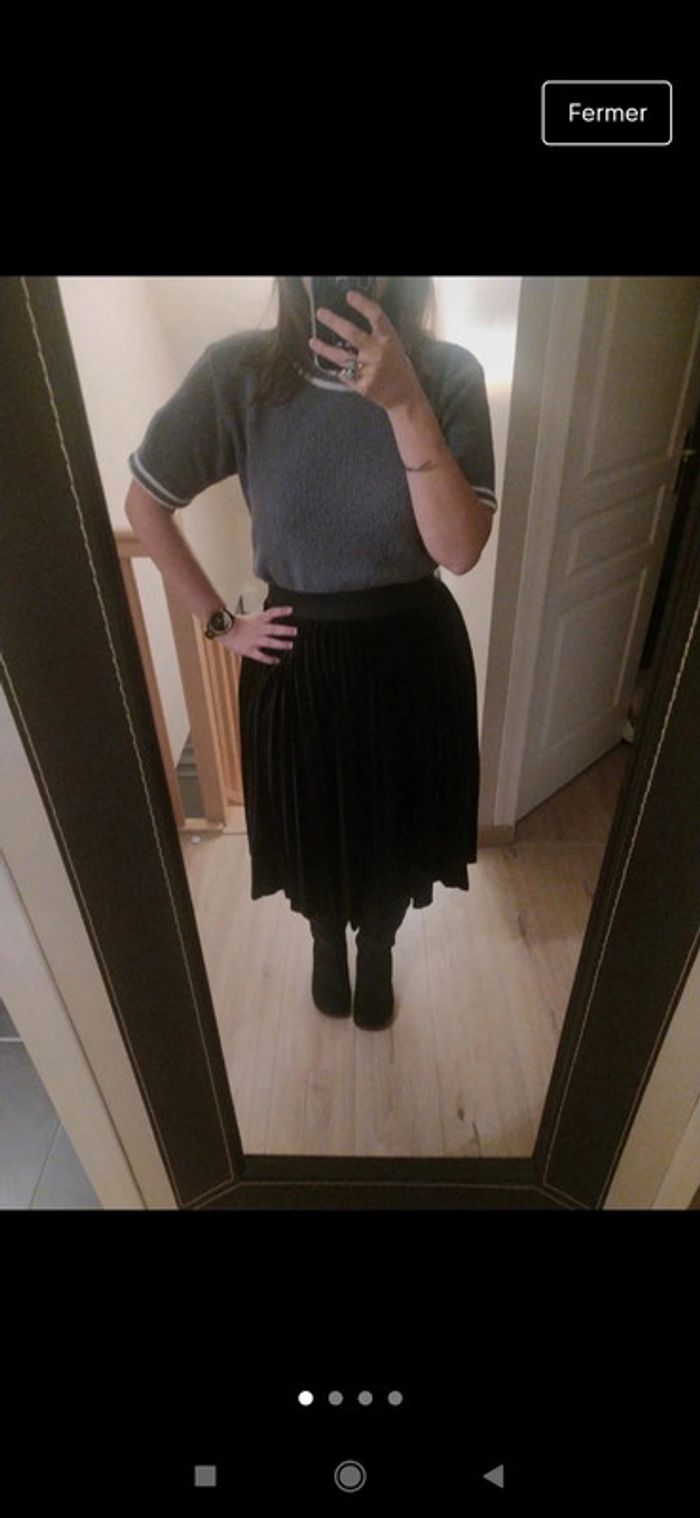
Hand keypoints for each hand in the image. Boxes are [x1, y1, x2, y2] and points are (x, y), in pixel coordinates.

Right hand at [222, 607, 297, 664]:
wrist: (223, 630)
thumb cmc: (235, 624)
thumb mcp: (250, 617)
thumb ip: (261, 619)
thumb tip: (271, 618)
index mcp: (257, 620)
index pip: (271, 613)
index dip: (281, 611)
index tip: (291, 610)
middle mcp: (258, 629)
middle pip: (274, 629)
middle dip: (286, 630)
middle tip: (295, 631)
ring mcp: (254, 640)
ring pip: (270, 642)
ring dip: (281, 644)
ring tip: (290, 645)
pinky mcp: (249, 650)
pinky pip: (261, 656)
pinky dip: (269, 659)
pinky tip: (276, 661)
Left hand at [308, 289, 424, 411]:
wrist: (404, 395)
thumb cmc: (397, 367)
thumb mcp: (393, 346)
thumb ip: (376, 336)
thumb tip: (350, 324)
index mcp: (388, 339)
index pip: (376, 316)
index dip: (362, 304)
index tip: (349, 296)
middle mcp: (378, 352)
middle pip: (352, 333)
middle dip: (334, 321)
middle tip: (320, 313)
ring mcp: (369, 370)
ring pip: (341, 357)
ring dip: (324, 348)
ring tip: (312, 341)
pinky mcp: (362, 386)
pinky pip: (344, 374)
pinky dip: (337, 369)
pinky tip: (330, 365)